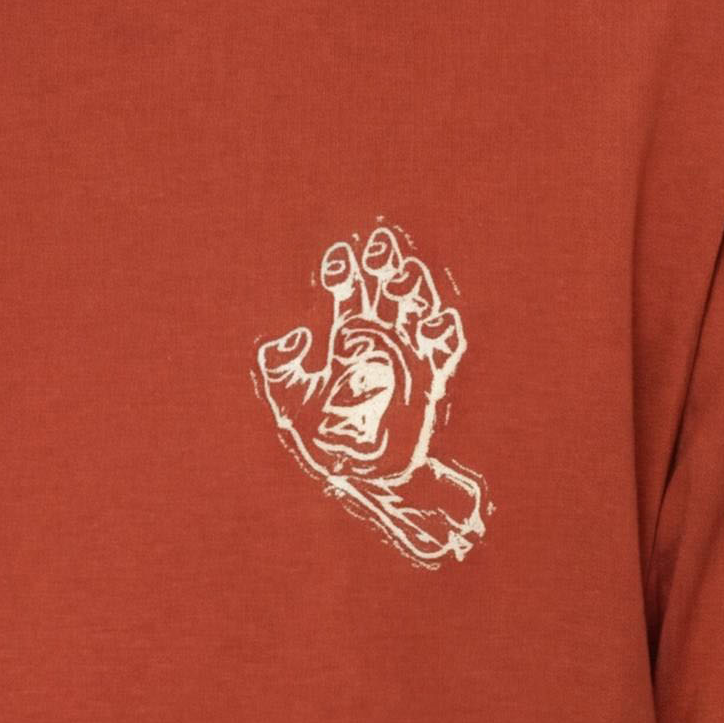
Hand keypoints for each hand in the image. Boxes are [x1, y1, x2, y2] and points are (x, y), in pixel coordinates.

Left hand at [254, 222, 488, 562]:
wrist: (358, 474)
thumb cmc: (319, 436)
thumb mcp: (286, 400)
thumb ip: (278, 367)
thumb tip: (291, 339)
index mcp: (340, 333)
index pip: (344, 289)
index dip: (342, 271)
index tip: (338, 261)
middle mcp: (376, 337)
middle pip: (383, 287)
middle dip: (384, 264)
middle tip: (381, 248)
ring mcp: (405, 355)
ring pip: (415, 308)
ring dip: (413, 289)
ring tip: (404, 279)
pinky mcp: (428, 379)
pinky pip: (444, 350)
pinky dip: (445, 332)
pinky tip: (438, 322)